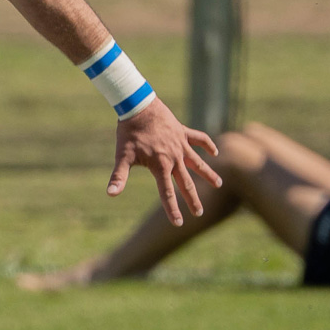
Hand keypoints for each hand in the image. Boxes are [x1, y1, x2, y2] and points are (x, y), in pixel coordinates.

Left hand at [108, 98, 220, 224]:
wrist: (138, 105)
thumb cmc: (129, 132)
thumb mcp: (122, 155)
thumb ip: (118, 176)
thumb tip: (111, 194)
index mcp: (160, 165)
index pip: (167, 193)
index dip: (172, 209)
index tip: (178, 223)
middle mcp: (174, 157)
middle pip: (186, 182)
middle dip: (192, 199)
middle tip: (199, 213)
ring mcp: (180, 144)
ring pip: (198, 162)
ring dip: (208, 174)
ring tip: (219, 184)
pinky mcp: (182, 132)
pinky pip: (199, 139)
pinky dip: (208, 145)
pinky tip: (215, 152)